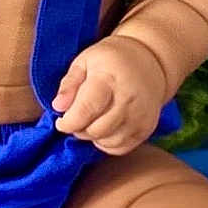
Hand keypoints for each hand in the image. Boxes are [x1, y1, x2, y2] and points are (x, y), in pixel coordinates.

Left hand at [51, 35, 169, 155]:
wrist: (149, 60)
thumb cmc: (111, 60)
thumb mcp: (84, 61)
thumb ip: (69, 84)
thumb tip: (58, 107)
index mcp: (109, 80)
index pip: (85, 110)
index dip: (68, 122)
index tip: (61, 121)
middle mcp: (128, 100)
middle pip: (95, 130)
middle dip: (79, 129)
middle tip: (77, 117)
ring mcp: (140, 116)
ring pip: (106, 141)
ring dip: (93, 136)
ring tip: (92, 119)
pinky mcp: (146, 128)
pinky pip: (119, 147)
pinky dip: (107, 142)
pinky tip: (106, 126)